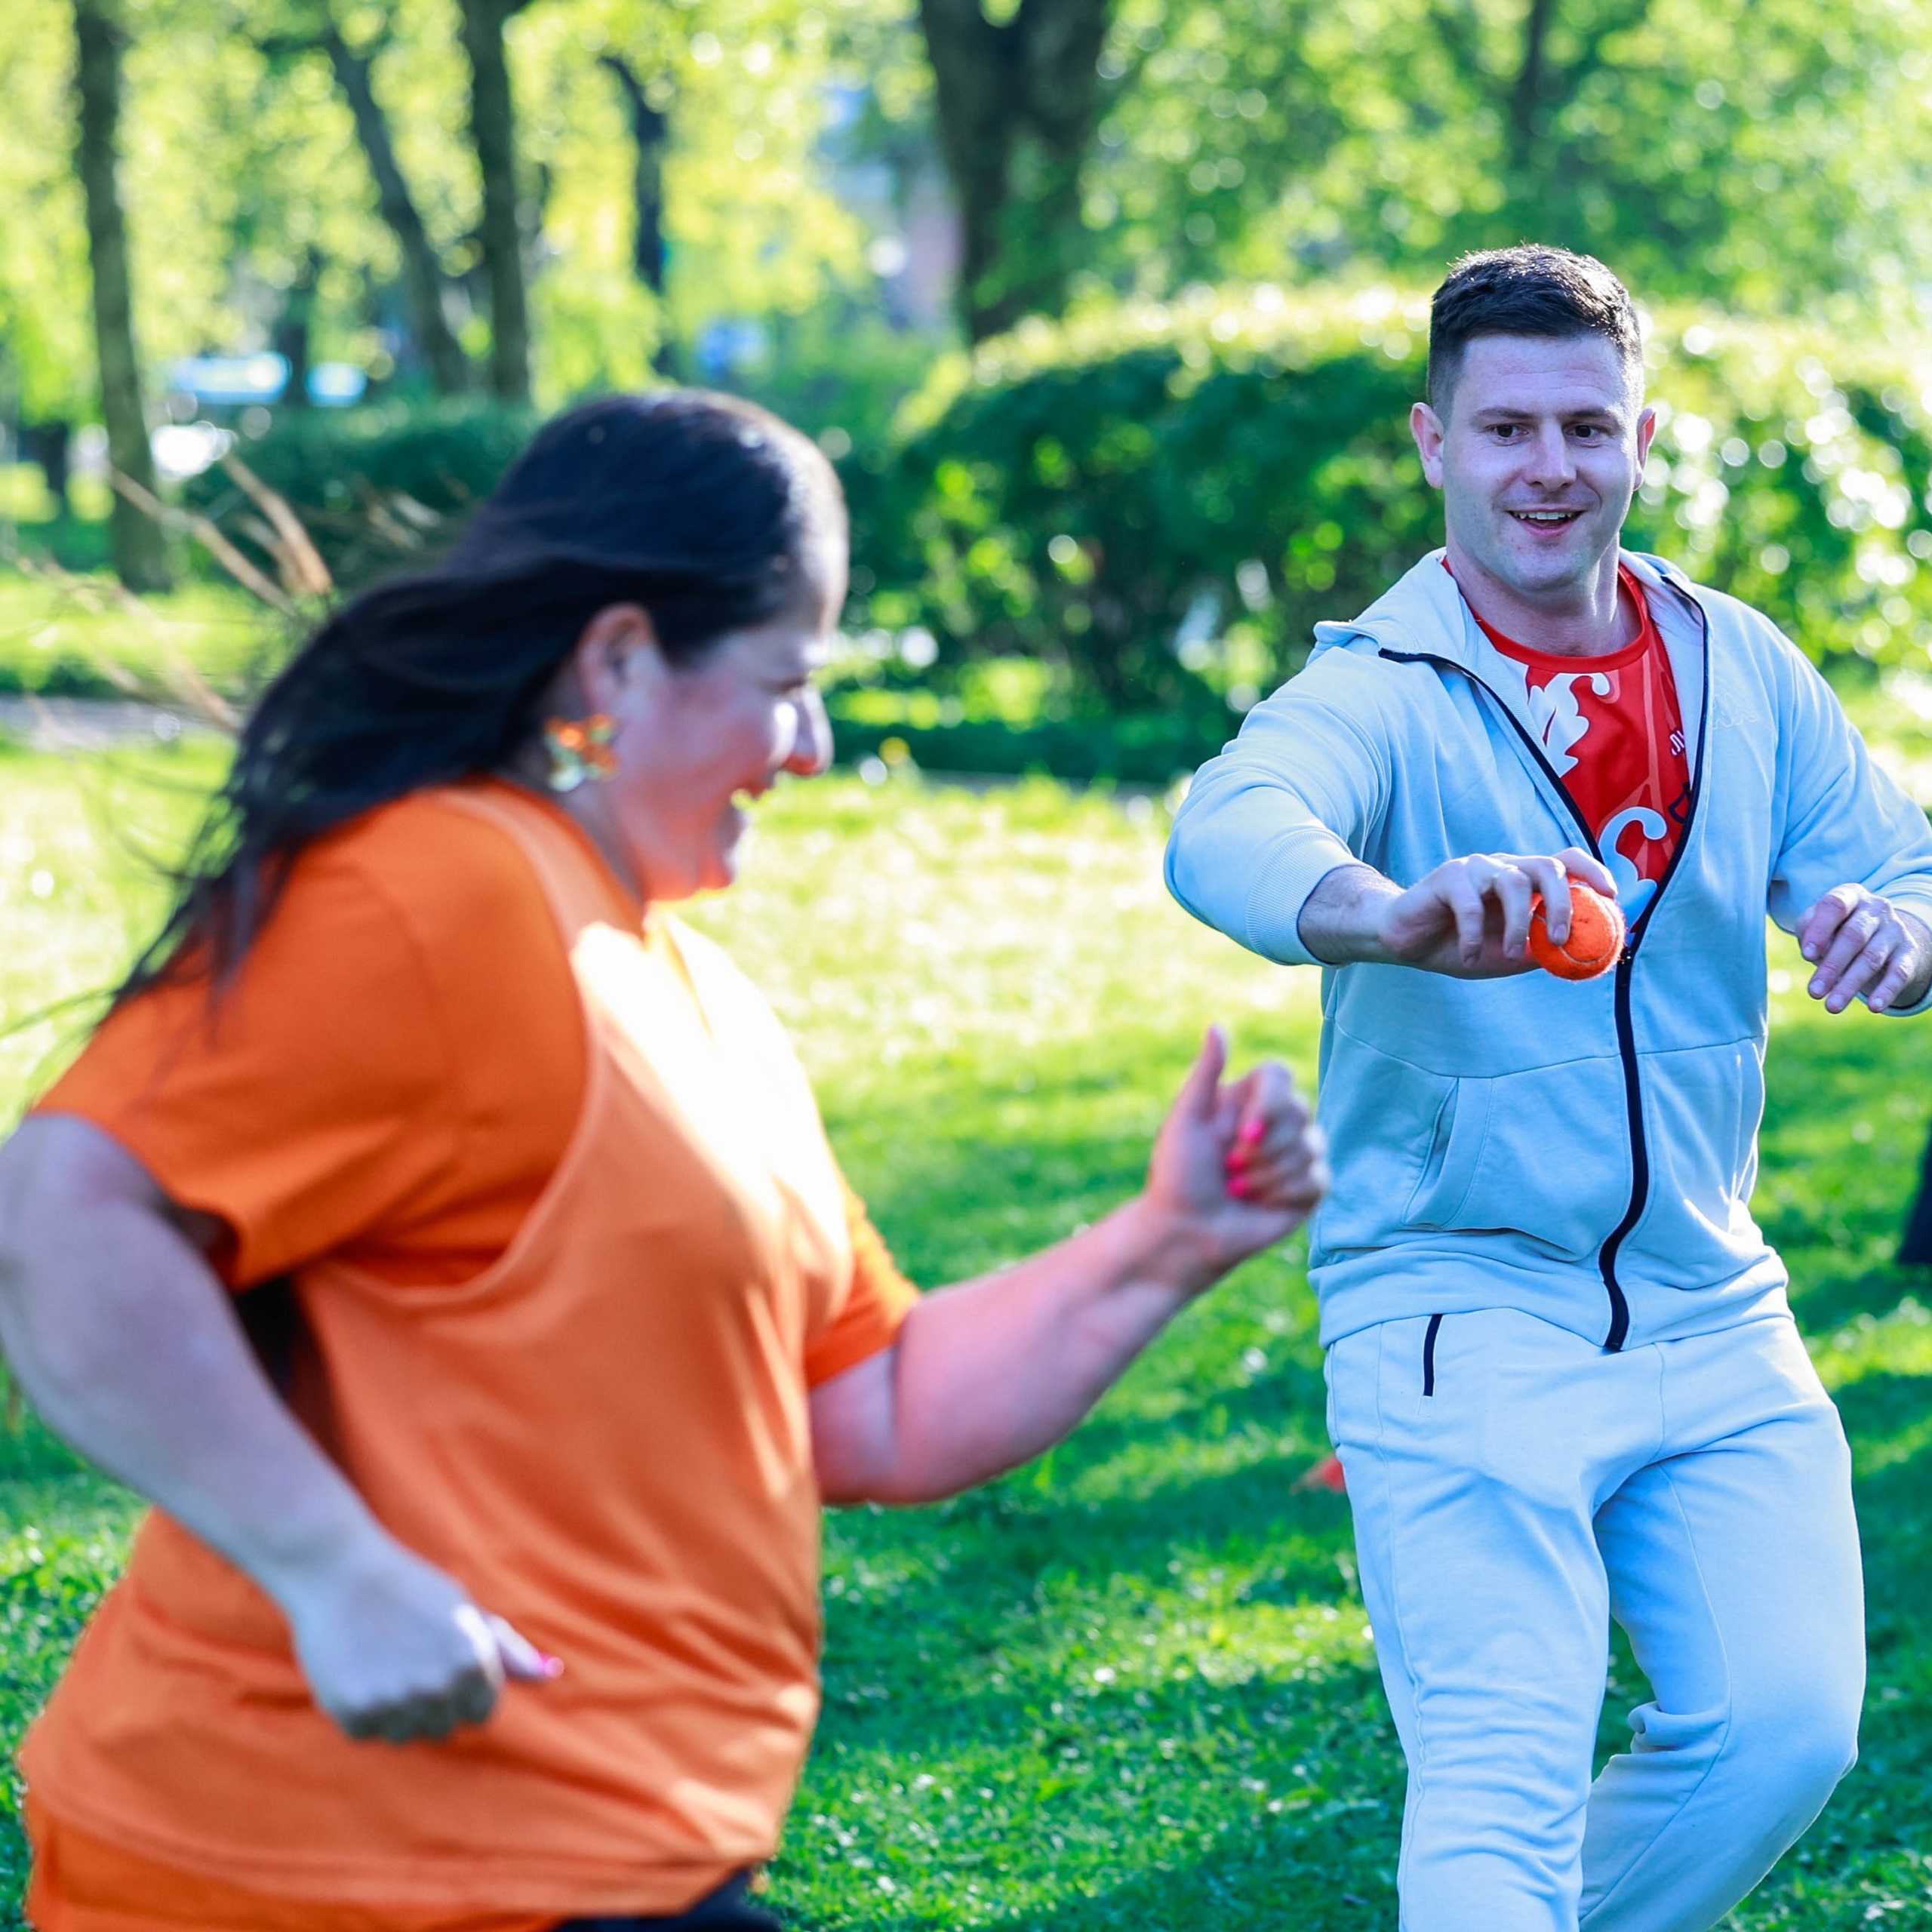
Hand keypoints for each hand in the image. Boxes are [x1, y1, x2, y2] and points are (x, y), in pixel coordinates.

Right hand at [278, 1535, 558, 1743]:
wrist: (341, 1573)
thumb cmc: (411, 1589)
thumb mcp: (465, 1613)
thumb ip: (508, 1652)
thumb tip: (552, 1674)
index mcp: (474, 1664)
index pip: (481, 1713)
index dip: (462, 1688)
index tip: (440, 1662)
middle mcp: (439, 1688)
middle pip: (443, 1727)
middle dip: (431, 1701)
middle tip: (408, 1659)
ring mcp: (396, 1703)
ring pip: (405, 1734)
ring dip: (396, 1710)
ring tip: (383, 1663)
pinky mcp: (354, 1713)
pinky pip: (367, 1733)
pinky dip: (361, 1711)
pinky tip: (357, 1671)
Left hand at [1143, 1025, 1327, 1283]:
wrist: (1184, 1233)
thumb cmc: (1178, 1175)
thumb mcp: (1186, 1120)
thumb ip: (1206, 1073)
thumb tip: (1216, 1025)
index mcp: (1247, 1099)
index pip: (1280, 1076)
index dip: (1269, 1106)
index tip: (1243, 1135)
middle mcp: (1276, 1122)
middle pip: (1299, 1114)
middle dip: (1260, 1151)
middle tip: (1228, 1170)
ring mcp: (1296, 1155)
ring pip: (1309, 1150)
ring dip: (1265, 1178)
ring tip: (1236, 1191)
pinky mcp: (1309, 1189)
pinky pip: (1317, 1180)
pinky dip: (1282, 1196)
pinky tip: (1258, 1206)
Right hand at [1374, 847, 1615, 976]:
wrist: (1409, 944)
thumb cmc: (1462, 946)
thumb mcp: (1510, 955)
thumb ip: (1544, 951)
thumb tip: (1585, 956)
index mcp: (1526, 880)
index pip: (1566, 860)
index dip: (1592, 871)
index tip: (1610, 895)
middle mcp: (1505, 867)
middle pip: (1547, 866)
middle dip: (1561, 902)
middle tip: (1558, 938)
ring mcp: (1476, 868)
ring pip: (1513, 882)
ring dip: (1517, 924)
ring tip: (1510, 954)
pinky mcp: (1447, 876)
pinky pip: (1470, 902)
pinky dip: (1475, 934)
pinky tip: (1469, 955)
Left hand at [1797, 886, 1931, 1014]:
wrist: (1879, 936)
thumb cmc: (1835, 930)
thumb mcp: (1818, 925)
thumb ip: (1809, 931)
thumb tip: (1813, 952)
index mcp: (1850, 895)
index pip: (1835, 905)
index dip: (1820, 930)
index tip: (1805, 955)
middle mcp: (1876, 908)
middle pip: (1853, 936)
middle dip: (1832, 966)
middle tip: (1814, 992)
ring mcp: (1895, 929)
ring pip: (1872, 958)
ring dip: (1850, 984)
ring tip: (1832, 1006)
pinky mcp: (1909, 951)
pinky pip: (1899, 972)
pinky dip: (1886, 990)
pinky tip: (1874, 1007)